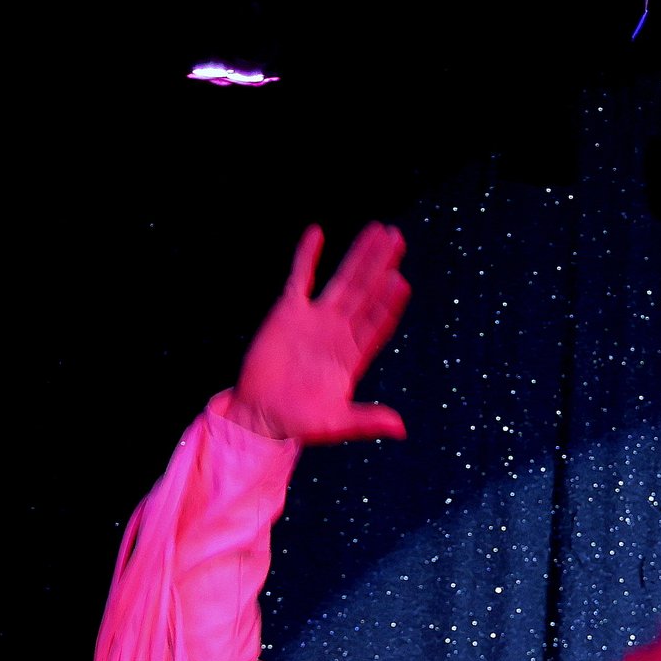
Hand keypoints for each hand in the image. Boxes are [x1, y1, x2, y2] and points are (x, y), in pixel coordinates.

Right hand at [229, 223, 410, 444]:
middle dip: (382, 266)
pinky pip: (299, 279)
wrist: (259, 416)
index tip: (400, 282)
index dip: (389, 303)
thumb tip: (401, 429)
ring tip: (378, 231)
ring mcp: (315, 320)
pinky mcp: (288, 313)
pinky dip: (306, 257)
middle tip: (399, 239)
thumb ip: (367, 421)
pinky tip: (317, 234)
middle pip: (366, 293)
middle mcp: (338, 333)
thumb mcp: (336, 424)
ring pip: (343, 280)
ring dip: (360, 256)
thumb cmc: (297, 424)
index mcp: (353, 357)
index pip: (378, 323)